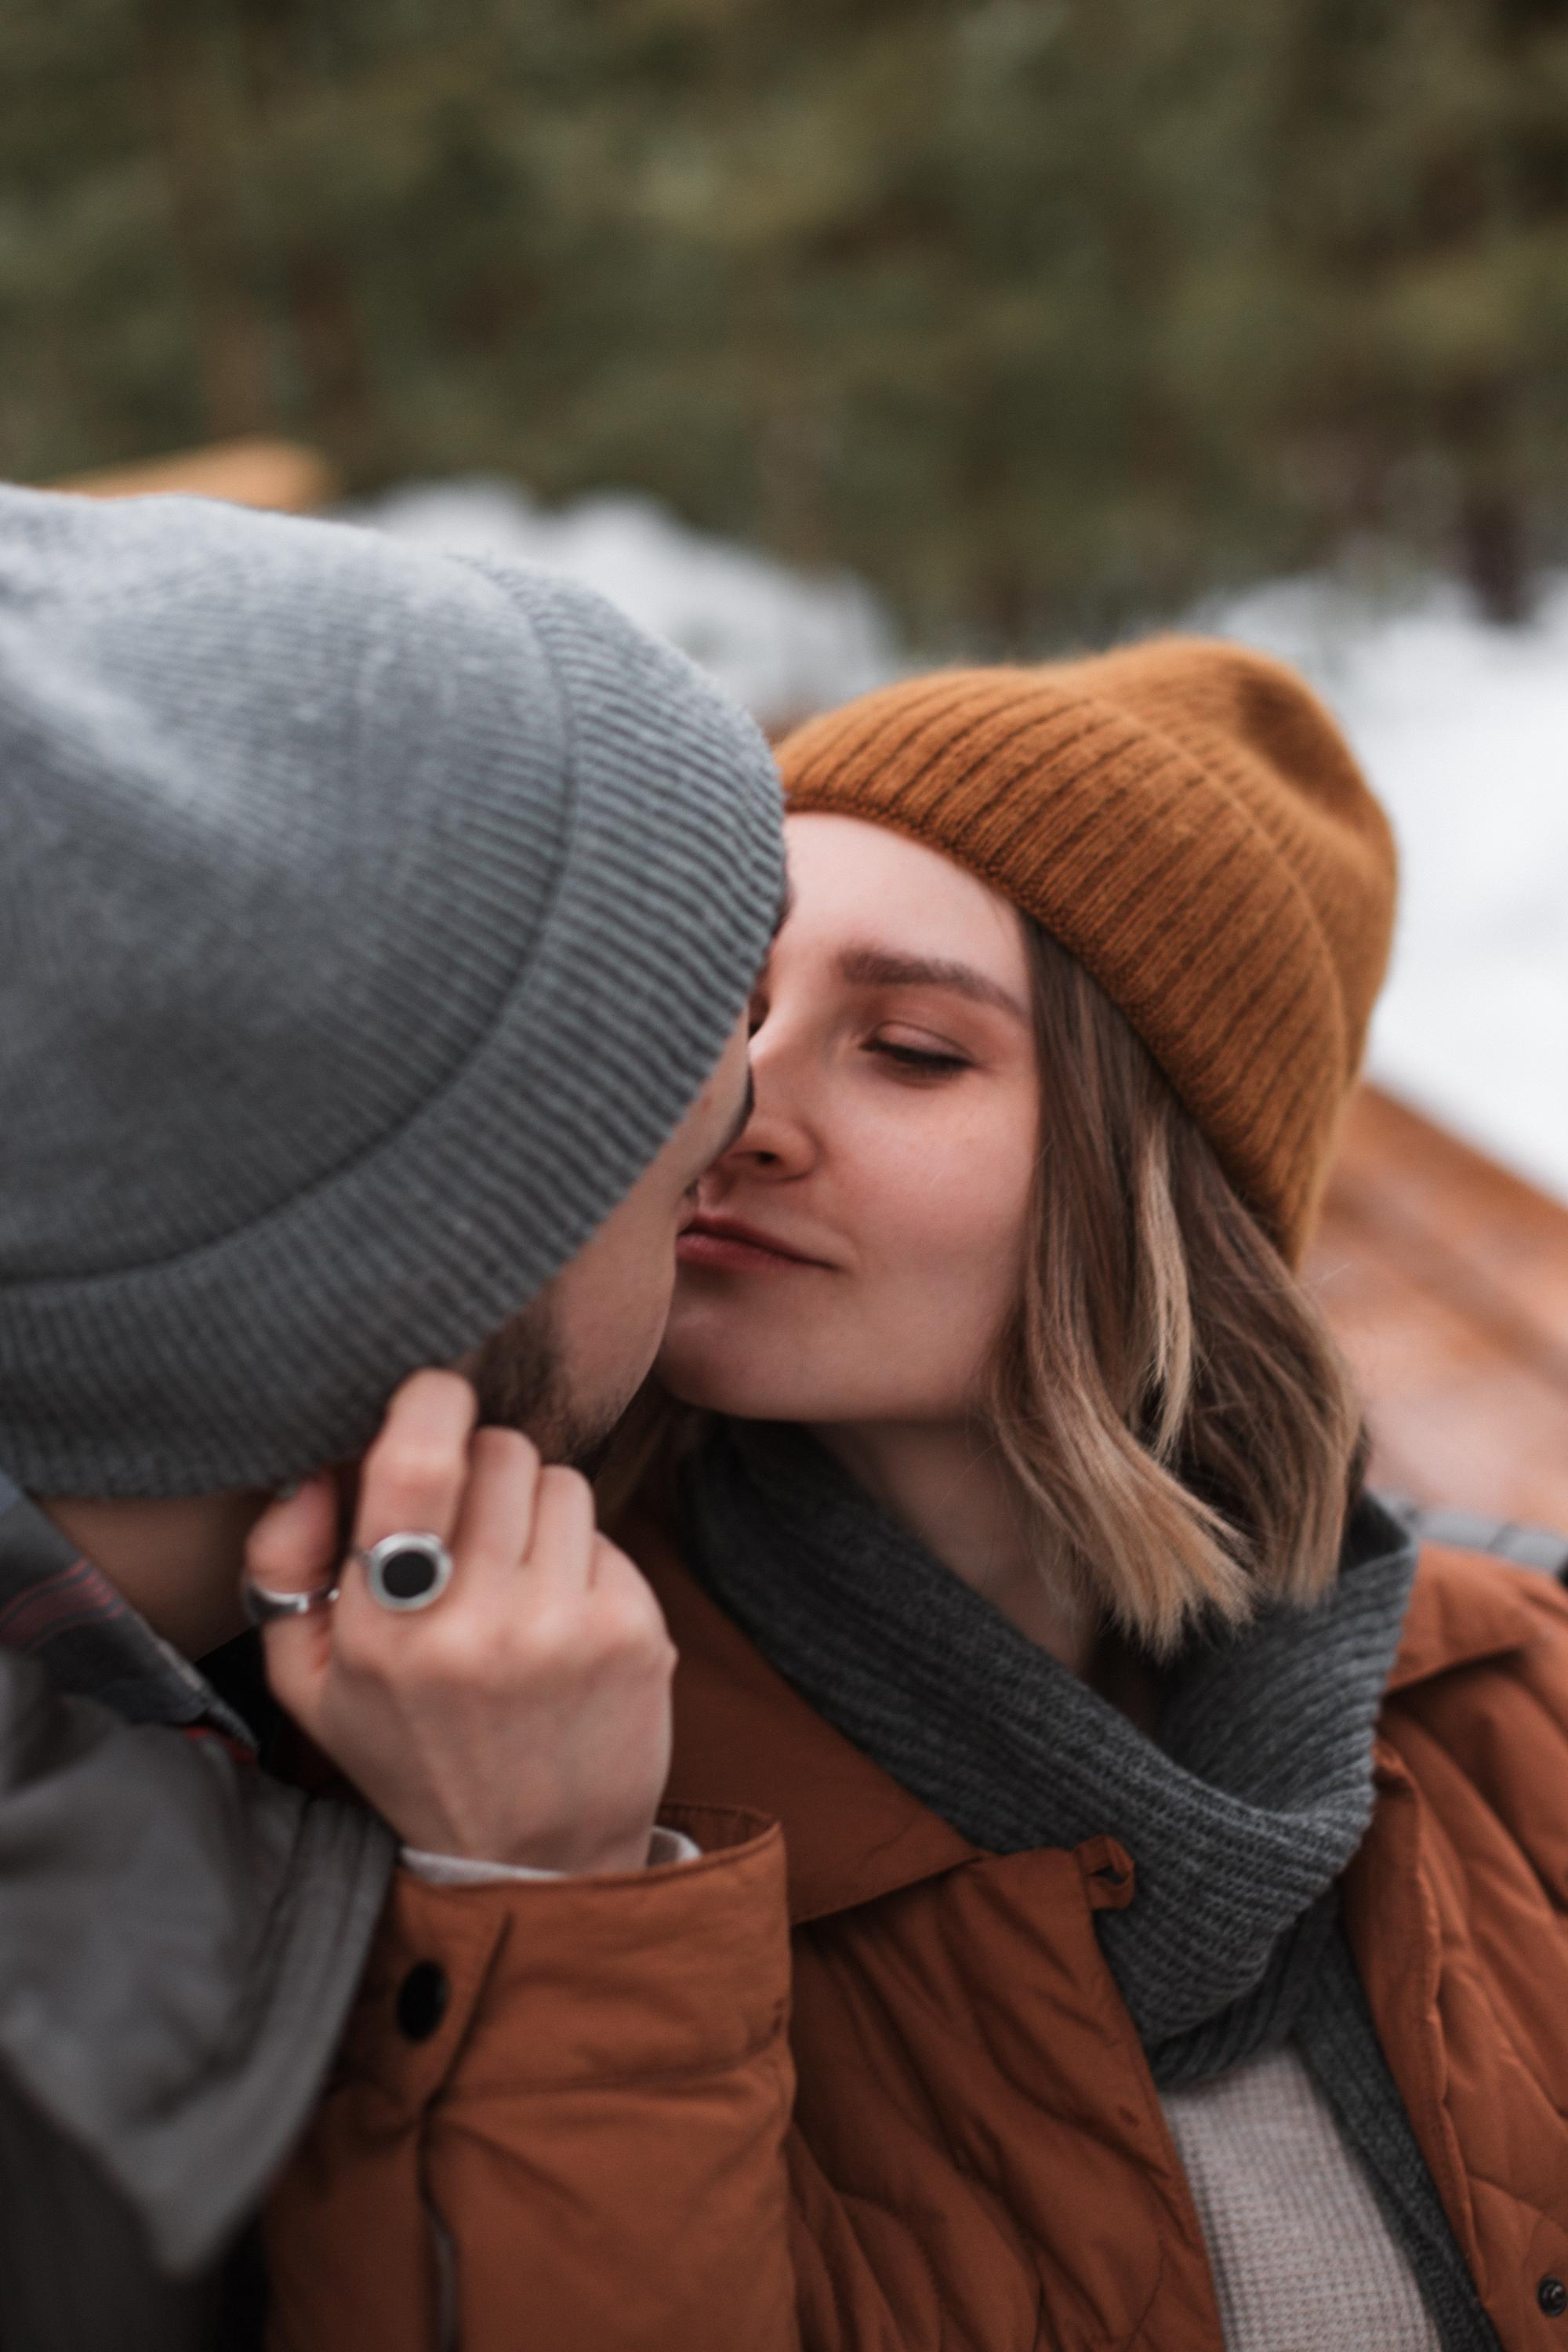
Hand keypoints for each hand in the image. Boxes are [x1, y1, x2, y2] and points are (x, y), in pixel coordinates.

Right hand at [245, 1370, 676, 1873]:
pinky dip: (580, 1557)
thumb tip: (311, 1463)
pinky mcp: (634, 1634)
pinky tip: (558, 1616)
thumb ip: (282, 1565)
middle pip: (500, 1451)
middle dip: (482, 1461)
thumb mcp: (308, 1682)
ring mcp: (564, 1632)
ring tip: (513, 1576)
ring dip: (534, 1507)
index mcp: (381, 1636)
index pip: (414, 1466)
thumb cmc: (412, 1750)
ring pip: (559, 1480)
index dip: (429, 1401)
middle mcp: (476, 1629)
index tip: (432, 1394)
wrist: (535, 1858)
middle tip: (469, 1519)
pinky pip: (606, 1533)